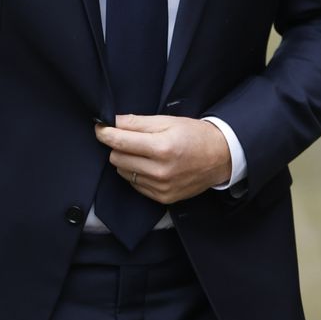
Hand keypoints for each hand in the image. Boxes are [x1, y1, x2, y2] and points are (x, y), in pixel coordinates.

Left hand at [95, 115, 231, 204]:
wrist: (220, 158)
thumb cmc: (194, 135)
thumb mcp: (167, 121)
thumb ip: (137, 123)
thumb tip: (112, 122)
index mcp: (162, 148)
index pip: (120, 142)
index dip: (105, 133)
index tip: (99, 127)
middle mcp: (160, 171)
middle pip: (117, 159)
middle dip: (117, 146)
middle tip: (127, 137)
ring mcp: (161, 187)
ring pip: (123, 173)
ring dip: (126, 161)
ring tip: (142, 151)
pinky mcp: (163, 198)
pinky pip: (135, 185)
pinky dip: (136, 173)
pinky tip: (149, 165)